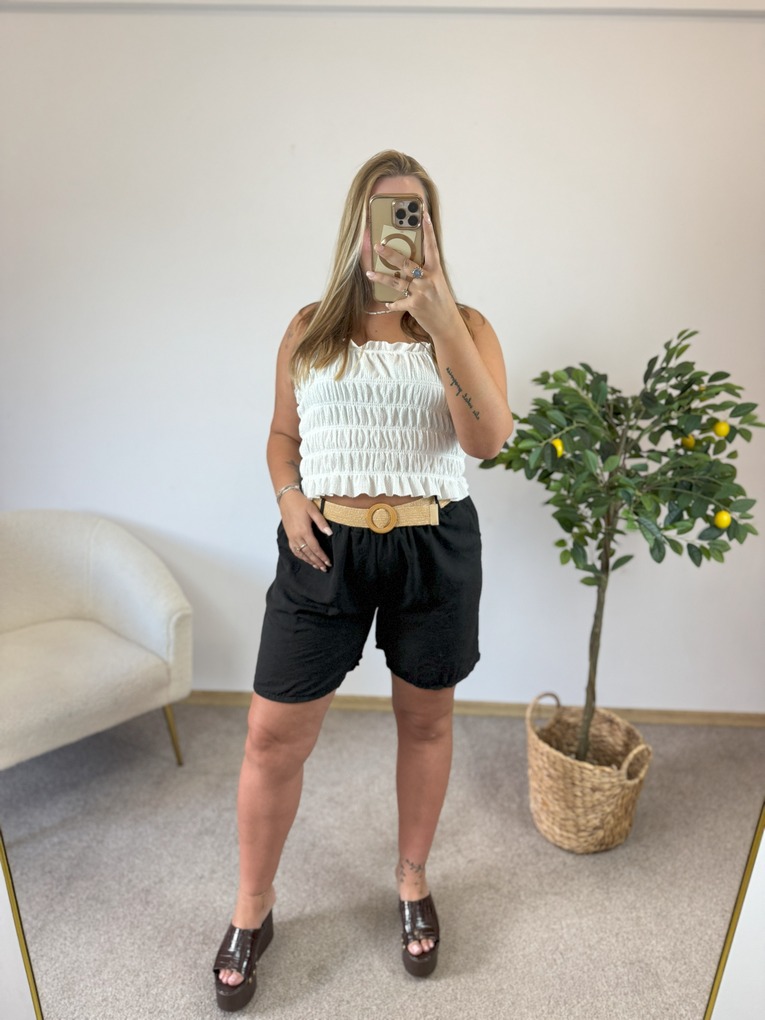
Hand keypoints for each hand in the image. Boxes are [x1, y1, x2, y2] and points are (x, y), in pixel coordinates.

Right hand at [279, 489, 331, 571]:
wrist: (286, 499)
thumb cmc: (301, 503)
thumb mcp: (313, 510)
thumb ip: (321, 523)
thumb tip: (329, 533)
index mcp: (304, 530)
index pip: (315, 548)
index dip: (322, 556)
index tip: (328, 562)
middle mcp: (297, 536)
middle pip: (308, 553)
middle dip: (317, 562)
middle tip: (324, 568)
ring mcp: (291, 537)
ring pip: (301, 553)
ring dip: (309, 561)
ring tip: (317, 566)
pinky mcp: (289, 536)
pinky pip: (294, 550)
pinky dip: (300, 556)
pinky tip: (305, 559)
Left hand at [365, 213, 462, 337]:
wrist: (447, 324)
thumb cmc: (441, 302)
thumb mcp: (438, 283)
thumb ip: (425, 273)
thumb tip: (408, 264)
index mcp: (435, 271)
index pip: (431, 246)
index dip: (428, 230)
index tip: (423, 214)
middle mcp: (427, 279)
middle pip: (406, 263)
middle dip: (390, 254)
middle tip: (378, 246)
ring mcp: (420, 293)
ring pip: (396, 282)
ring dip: (381, 277)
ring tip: (369, 273)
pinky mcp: (414, 306)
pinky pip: (398, 302)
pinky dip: (392, 303)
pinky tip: (387, 303)